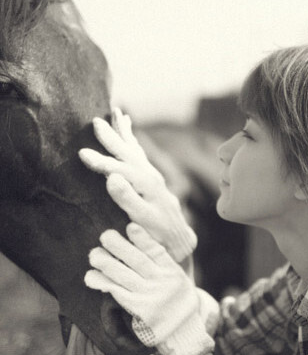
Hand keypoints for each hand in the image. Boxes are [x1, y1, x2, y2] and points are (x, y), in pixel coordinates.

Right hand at [79, 108, 196, 262]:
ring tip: (118, 114)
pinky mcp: (153, 180)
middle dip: (112, 137)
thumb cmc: (159, 234)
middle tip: (96, 121)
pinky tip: (130, 137)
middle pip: (128, 152)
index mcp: (146, 184)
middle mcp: (151, 176)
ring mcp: (153, 176)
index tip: (81, 153)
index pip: (118, 169)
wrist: (179, 241)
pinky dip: (132, 143)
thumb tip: (112, 177)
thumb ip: (128, 198)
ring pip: (135, 149)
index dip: (100, 161)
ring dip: (125, 132)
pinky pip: (139, 155)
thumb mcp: (143, 219)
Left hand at [85, 223, 214, 354]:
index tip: (130, 227)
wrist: (183, 333)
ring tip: (93, 254)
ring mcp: (149, 296)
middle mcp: (161, 282)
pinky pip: (116, 293)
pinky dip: (102, 283)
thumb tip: (141, 241)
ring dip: (106, 263)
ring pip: (123, 275)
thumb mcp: (178, 280)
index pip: (157, 251)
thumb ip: (163, 264)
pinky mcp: (137, 309)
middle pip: (138, 260)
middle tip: (105, 235)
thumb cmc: (176, 302)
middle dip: (119, 246)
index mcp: (172, 272)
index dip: (142, 238)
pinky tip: (91, 276)